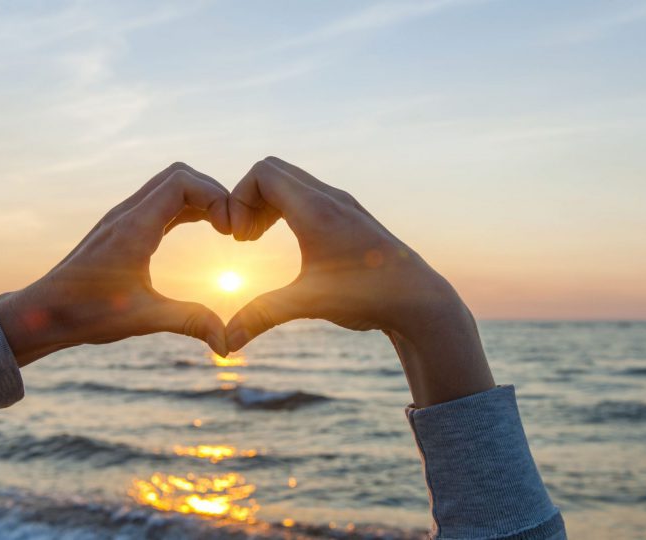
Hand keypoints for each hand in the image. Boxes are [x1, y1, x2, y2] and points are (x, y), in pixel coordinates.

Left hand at [0, 162, 230, 366]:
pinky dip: (187, 207)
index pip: (182, 182)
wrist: (41, 313)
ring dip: (201, 198)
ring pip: (170, 185)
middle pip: (179, 175)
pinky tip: (203, 228)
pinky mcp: (123, 228)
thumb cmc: (85, 314)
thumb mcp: (143, 319)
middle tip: (233, 227)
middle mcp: (128, 214)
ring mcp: (124, 218)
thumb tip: (227, 343)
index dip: (215, 196)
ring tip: (224, 228)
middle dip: (213, 193)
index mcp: (134, 227)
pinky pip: (161, 202)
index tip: (231, 230)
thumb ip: (189, 322)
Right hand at [226, 157, 494, 405]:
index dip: (238, 199)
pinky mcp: (351, 216)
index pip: (262, 173)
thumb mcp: (309, 303)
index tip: (238, 239)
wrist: (419, 300)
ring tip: (257, 240)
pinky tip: (288, 242)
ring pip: (291, 181)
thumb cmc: (367, 296)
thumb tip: (227, 344)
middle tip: (243, 238)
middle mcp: (330, 198)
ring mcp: (343, 204)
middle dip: (248, 199)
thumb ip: (263, 316)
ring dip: (267, 203)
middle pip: (273, 170)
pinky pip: (307, 194)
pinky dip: (287, 208)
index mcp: (316, 210)